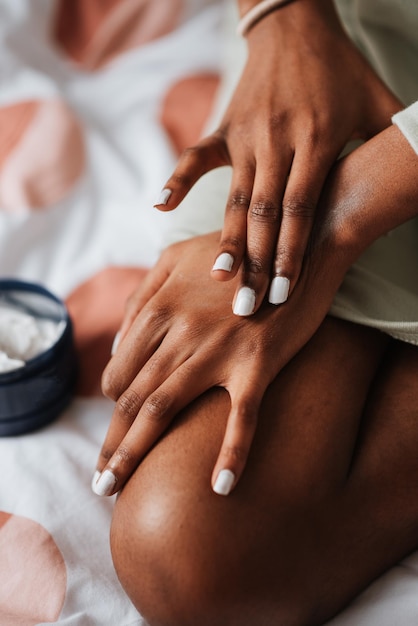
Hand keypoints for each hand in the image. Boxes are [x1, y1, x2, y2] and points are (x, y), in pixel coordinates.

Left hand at [93, 224, 345, 497]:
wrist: (297, 243)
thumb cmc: (234, 253)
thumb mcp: (177, 257)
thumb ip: (143, 296)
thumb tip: (120, 343)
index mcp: (159, 308)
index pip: (121, 374)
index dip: (112, 411)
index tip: (114, 436)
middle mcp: (180, 332)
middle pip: (132, 399)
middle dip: (111, 445)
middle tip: (100, 483)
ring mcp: (218, 350)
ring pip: (164, 409)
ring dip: (134, 455)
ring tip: (113, 491)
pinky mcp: (258, 364)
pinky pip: (243, 417)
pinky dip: (233, 454)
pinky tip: (221, 489)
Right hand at [154, 0, 401, 314]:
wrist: (294, 26)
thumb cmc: (340, 69)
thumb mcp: (376, 100)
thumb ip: (396, 137)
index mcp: (316, 139)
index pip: (300, 209)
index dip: (291, 253)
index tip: (283, 294)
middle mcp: (277, 142)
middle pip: (263, 214)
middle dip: (256, 263)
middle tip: (247, 308)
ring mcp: (247, 136)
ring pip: (234, 198)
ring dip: (225, 240)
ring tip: (219, 278)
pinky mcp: (225, 128)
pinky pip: (197, 158)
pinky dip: (177, 180)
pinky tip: (160, 207)